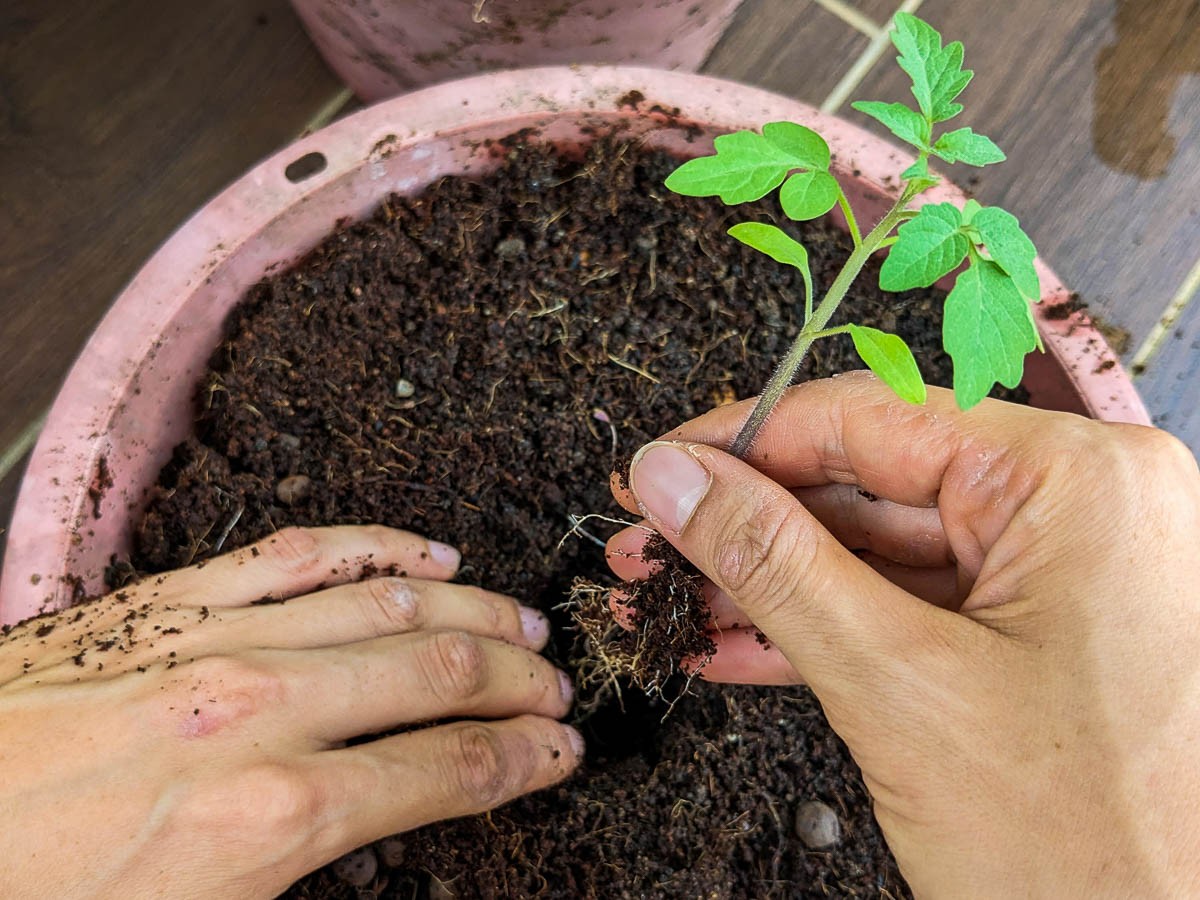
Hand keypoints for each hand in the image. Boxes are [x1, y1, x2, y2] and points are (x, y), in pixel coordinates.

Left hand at [0, 526, 580, 898]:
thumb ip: (306, 867)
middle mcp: (258, 716)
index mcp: (272, 820)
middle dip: (518, 682)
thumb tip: (383, 833)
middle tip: (557, 689)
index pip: (448, 770)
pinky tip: (428, 557)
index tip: (561, 752)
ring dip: (473, 615)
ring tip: (522, 626)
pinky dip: (379, 549)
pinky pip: (299, 554)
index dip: (525, 760)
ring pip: (388, 603)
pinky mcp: (166, 603)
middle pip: (439, 675)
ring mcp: (213, 643)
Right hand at [608, 372, 1199, 896]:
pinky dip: (828, 630)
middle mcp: (1084, 509)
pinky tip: (740, 644)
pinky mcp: (1043, 640)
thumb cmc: (1089, 854)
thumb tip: (679, 480)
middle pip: (873, 484)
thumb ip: (774, 564)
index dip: (746, 441)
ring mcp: (1067, 577)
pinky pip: (915, 610)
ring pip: (884, 553)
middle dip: (749, 524)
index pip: (874, 419)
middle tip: (652, 542)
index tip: (662, 467)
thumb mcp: (897, 687)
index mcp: (1079, 482)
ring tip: (677, 601)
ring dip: (774, 584)